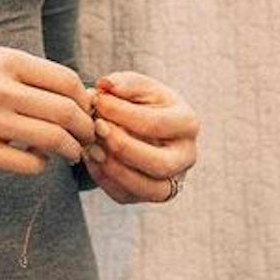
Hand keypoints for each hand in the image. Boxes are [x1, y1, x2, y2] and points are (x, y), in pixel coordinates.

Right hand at [0, 47, 95, 173]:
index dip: (84, 99)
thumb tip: (74, 92)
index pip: (66, 80)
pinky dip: (40, 165)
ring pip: (52, 139)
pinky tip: (36, 161)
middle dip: (85, 128)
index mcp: (4, 60)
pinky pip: (27, 164)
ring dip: (70, 150)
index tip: (86, 111)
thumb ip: (24, 73)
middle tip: (88, 137)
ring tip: (71, 153)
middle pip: (65, 111)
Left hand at [83, 71, 198, 204]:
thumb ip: (124, 83)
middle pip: (159, 164)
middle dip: (123, 147)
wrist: (145, 125)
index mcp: (188, 123)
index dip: (123, 114)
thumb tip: (106, 85)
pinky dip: (105, 179)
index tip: (97, 102)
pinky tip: (92, 158)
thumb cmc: (143, 102)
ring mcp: (172, 179)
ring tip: (91, 147)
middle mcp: (187, 156)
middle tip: (97, 128)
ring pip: (147, 189)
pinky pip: (127, 196)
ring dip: (114, 169)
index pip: (157, 124)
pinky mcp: (150, 194)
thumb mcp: (138, 87)